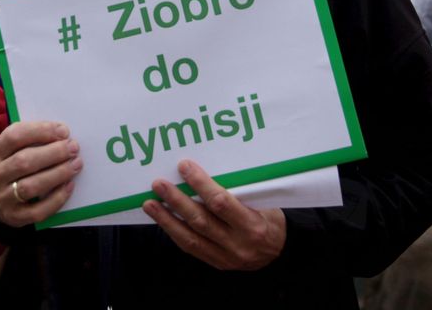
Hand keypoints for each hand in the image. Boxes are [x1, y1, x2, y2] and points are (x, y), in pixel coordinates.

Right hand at [0, 121, 81, 227]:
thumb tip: (61, 134)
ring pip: (31, 186)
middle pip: (24, 161)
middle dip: (54, 153)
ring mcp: (2, 199)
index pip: (14, 136)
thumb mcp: (9, 151)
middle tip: (73, 147)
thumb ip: (29, 140)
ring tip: (76, 164)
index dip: (41, 131)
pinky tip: (69, 186)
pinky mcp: (14, 217)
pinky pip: (38, 211)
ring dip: (58, 173)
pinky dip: (56, 198)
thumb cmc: (9, 168)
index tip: (63, 131)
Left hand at [142, 159, 285, 270]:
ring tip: (149, 203)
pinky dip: (174, 233)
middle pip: (200, 220)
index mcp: (252, 225)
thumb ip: (239, 192)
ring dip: (167, 219)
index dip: (200, 184)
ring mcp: (226, 257)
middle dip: (177, 201)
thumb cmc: (272, 219)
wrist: (282, 252)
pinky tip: (162, 220)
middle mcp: (238, 244)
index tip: (184, 167)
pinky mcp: (217, 263)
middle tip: (159, 184)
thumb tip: (207, 171)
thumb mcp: (264, 203)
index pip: (221, 203)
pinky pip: (191, 248)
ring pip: (190, 238)